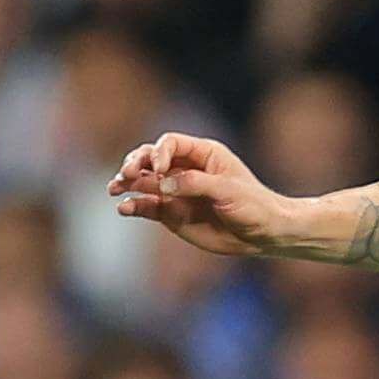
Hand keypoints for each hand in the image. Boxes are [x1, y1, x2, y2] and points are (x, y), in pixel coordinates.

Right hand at [107, 132, 291, 255]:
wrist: (264, 234)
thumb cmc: (254, 206)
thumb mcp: (229, 191)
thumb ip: (196, 184)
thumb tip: (163, 184)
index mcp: (202, 154)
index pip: (169, 144)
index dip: (159, 153)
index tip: (159, 170)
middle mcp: (184, 169)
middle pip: (149, 158)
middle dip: (134, 163)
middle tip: (126, 174)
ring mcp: (176, 191)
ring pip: (143, 181)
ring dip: (126, 183)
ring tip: (114, 189)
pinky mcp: (171, 213)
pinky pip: (146, 206)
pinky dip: (133, 206)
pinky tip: (123, 208)